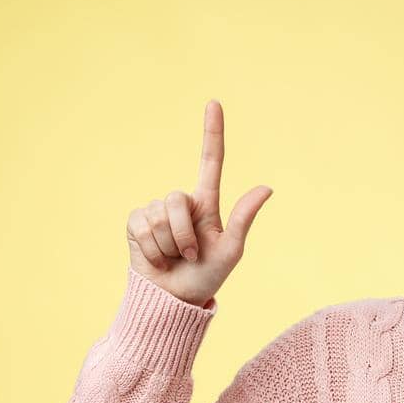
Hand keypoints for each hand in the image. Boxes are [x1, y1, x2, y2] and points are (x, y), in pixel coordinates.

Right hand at [126, 99, 272, 307]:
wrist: (175, 299)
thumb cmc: (206, 277)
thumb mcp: (231, 250)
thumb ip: (244, 219)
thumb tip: (267, 187)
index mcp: (207, 204)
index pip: (210, 161)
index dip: (212, 132)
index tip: (214, 103)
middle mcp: (180, 203)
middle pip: (177, 200)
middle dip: (184, 234)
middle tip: (191, 255)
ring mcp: (156, 211)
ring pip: (160, 217)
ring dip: (169, 246)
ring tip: (175, 258)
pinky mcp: (136, 222)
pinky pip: (142, 228)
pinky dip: (152, 250)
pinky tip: (157, 259)